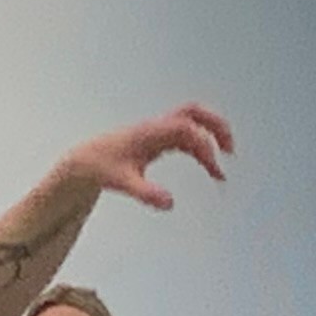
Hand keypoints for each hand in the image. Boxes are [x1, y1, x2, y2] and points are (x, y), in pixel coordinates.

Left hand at [69, 104, 236, 212]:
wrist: (84, 161)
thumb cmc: (101, 167)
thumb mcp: (123, 183)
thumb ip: (146, 193)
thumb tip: (171, 204)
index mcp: (150, 132)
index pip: (185, 128)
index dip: (203, 146)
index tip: (213, 170)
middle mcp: (157, 128)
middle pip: (194, 111)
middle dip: (216, 125)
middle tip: (230, 148)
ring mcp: (158, 132)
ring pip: (193, 125)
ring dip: (212, 140)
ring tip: (222, 172)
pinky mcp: (158, 140)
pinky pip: (187, 139)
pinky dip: (202, 151)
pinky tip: (210, 170)